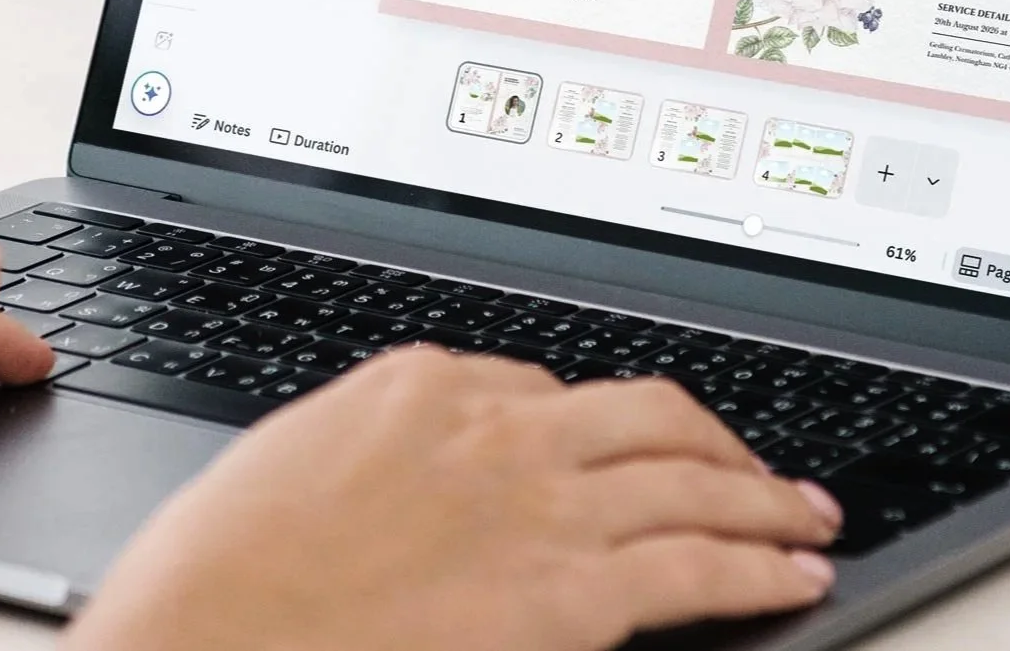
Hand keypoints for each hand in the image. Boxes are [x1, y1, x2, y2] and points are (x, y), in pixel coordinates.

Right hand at [66, 346, 839, 650]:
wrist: (203, 638)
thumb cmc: (217, 573)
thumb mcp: (291, 461)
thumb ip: (376, 449)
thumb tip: (409, 468)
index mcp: (424, 385)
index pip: (545, 390)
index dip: (596, 430)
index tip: (621, 454)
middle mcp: (501, 430)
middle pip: (648, 414)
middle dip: (714, 440)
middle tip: (758, 466)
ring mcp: (544, 505)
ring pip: (693, 478)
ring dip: (764, 496)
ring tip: (807, 514)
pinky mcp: (572, 595)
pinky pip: (698, 566)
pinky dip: (761, 566)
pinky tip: (795, 576)